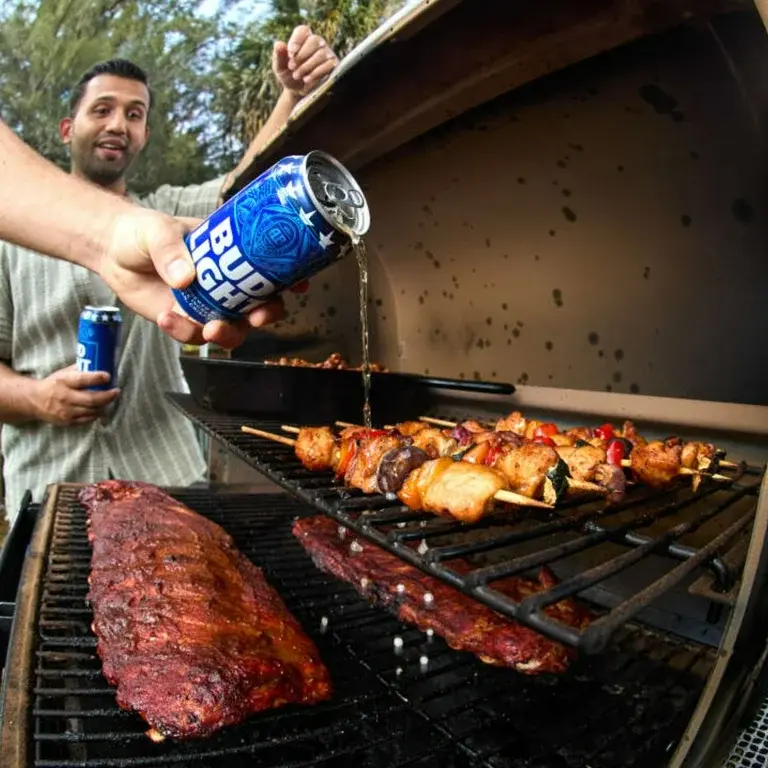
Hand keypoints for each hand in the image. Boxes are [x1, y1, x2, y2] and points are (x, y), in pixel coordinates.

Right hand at [32, 365, 119, 425]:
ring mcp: (66, 411)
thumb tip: (101, 363)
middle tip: (116, 391)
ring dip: (104, 405)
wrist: (34, 400)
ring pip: (92, 410)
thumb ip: (81, 369)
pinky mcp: (68, 421)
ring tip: (110, 398)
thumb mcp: (64, 373)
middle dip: (108, 396)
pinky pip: (88, 419)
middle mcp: (65, 397)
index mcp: (64, 382)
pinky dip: (97, 413)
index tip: (108, 376)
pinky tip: (100, 407)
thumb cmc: (54, 384)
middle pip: (91, 399)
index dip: (97, 378)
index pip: (82, 380)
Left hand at [97, 206, 290, 348]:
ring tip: (208, 329)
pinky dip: (183, 333)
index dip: (290, 278)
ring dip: (227, 334)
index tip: (299, 286)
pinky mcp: (185, 321)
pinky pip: (194, 336)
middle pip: (261, 306)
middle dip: (265, 315)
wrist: (112, 252)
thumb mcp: (158, 231)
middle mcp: (227, 283)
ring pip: (233, 329)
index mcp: (233, 254)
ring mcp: (208, 304)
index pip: (270, 267)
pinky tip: (166, 318)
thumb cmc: (142, 232)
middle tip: (256, 318)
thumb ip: (171, 250)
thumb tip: (186, 277)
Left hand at [273, 25, 338, 96]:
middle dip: (301, 56)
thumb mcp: (280, 67)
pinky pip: (327, 66)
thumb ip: (278, 56)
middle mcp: (317, 42)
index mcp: (303, 38)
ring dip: (307, 66)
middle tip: (292, 68)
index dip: (297, 40)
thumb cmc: (289, 76)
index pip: (303, 30)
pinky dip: (315, 74)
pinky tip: (307, 80)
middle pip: (314, 41)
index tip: (290, 53)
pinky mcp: (333, 65)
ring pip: (320, 54)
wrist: (298, 92)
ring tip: (297, 76)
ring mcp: (327, 53)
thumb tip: (278, 44)